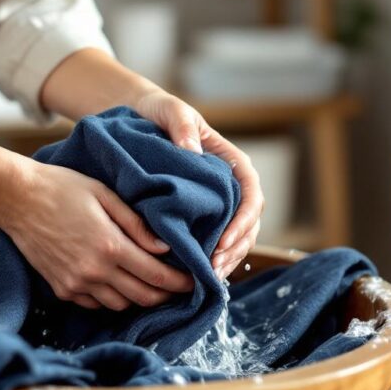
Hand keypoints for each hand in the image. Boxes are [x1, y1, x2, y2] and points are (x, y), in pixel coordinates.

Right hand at [0, 159, 193, 309]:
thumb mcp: (106, 195)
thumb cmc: (63, 188)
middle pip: (143, 297)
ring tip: (151, 284)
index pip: (157, 276)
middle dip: (166, 295)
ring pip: (121, 305)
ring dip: (140, 298)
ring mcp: (76, 284)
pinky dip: (112, 298)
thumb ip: (137, 224)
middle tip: (179, 287)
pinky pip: (96, 304)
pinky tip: (119, 283)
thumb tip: (166, 248)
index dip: (180, 283)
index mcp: (110, 246)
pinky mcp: (61, 289)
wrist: (16, 198)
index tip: (195, 281)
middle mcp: (95, 272)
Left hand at [135, 89, 263, 278]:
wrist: (139, 117)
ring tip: (207, 278)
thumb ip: (183, 126)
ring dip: (226, 259)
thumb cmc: (159, 112)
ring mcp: (217, 203)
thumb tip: (193, 152)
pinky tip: (197, 274)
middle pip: (248, 223)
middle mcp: (230, 186)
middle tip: (213, 270)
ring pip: (235, 237)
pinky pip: (214, 240)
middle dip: (235, 249)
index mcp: (231, 162)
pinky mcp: (200, 215)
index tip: (223, 241)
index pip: (251, 195)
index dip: (243, 221)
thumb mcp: (171, 110)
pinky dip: (211, 258)